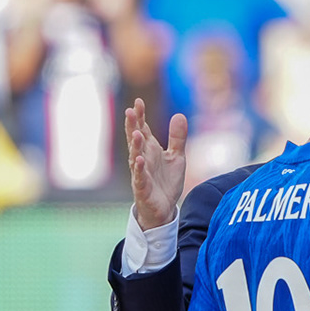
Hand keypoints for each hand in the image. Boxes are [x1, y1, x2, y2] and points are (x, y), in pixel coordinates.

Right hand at [125, 99, 187, 230]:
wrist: (164, 208)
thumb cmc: (166, 181)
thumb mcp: (176, 157)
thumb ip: (177, 138)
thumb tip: (179, 115)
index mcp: (150, 150)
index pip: (143, 129)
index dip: (140, 116)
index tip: (138, 102)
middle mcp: (143, 158)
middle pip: (136, 139)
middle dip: (133, 126)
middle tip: (130, 111)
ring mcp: (141, 173)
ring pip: (135, 156)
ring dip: (135, 145)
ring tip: (136, 132)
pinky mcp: (143, 187)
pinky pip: (140, 177)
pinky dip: (139, 169)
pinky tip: (138, 160)